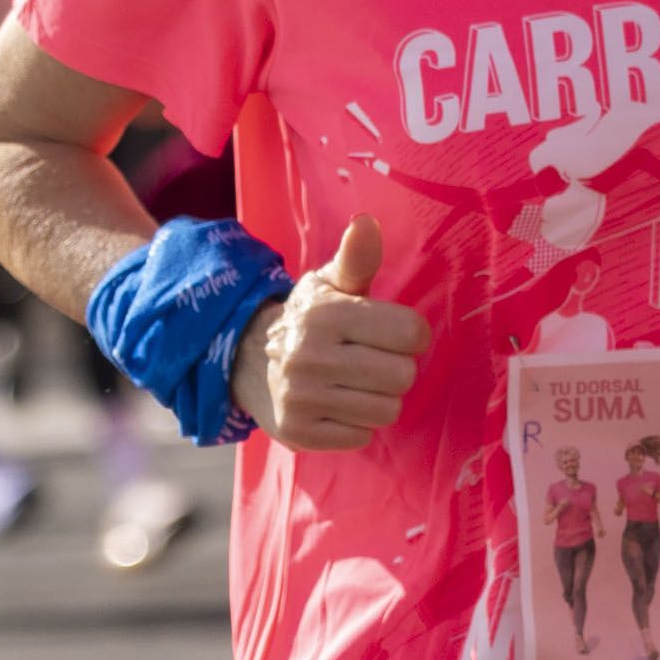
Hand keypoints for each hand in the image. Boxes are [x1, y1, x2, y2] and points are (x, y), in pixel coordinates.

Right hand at [229, 214, 424, 451]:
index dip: (409, 335)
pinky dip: (355, 425)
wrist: (247, 361)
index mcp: (326, 314)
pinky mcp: (298, 432)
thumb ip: (357, 258)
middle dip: (394, 369)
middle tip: (369, 361)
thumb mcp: (330, 283)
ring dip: (377, 399)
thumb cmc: (310, 319)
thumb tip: (367, 222)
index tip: (389, 334)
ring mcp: (301, 397)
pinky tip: (336, 406)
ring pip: (386, 410)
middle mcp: (309, 355)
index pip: (412, 334)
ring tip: (353, 384)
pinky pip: (361, 437)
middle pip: (403, 376)